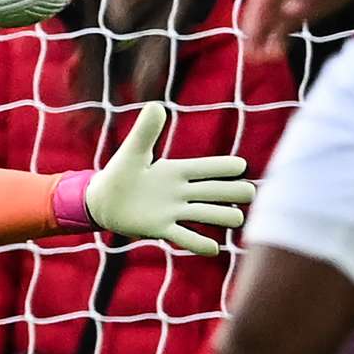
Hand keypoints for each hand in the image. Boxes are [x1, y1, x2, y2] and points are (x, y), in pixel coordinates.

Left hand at [85, 103, 254, 256]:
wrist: (103, 201)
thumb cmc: (120, 173)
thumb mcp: (132, 150)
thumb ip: (145, 131)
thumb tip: (156, 105)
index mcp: (176, 170)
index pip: (207, 168)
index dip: (224, 166)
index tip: (241, 165)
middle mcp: (181, 192)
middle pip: (217, 191)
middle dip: (235, 192)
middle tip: (250, 193)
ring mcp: (174, 211)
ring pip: (207, 214)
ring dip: (223, 216)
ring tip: (235, 219)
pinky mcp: (162, 229)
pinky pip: (186, 237)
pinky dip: (199, 243)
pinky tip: (213, 248)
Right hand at [241, 0, 353, 61]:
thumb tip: (288, 9)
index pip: (260, 0)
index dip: (252, 22)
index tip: (251, 41)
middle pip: (259, 12)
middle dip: (252, 34)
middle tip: (252, 56)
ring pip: (269, 21)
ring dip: (263, 39)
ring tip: (263, 59)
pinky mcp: (300, 8)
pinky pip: (283, 25)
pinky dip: (278, 39)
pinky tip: (279, 53)